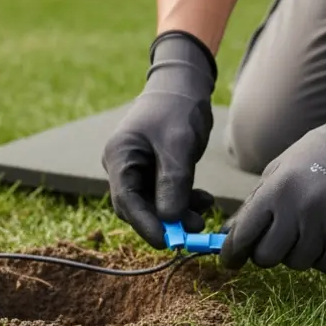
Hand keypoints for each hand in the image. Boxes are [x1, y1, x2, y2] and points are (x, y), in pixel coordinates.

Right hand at [102, 31, 218, 247]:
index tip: (167, 242)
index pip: (126, 201)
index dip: (146, 225)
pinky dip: (183, 201)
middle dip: (165, 221)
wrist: (184, 83)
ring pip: (153, 204)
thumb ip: (173, 182)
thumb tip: (170, 220)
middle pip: (137, 207)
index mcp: (119, 157)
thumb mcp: (178, 144)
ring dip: (178, 212)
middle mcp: (122, 166)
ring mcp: (137, 169)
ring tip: (206, 209)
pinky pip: (164, 195)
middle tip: (195, 228)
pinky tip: (204, 200)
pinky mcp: (153, 171)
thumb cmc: (177, 107)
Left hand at [219, 81, 325, 271]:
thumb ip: (254, 205)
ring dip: (299, 250)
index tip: (231, 261)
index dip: (233, 253)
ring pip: (298, 262)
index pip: (243, 236)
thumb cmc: (320, 155)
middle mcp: (299, 210)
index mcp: (276, 191)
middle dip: (268, 251)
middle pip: (267, 257)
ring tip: (312, 224)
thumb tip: (227, 236)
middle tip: (279, 238)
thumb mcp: (279, 171)